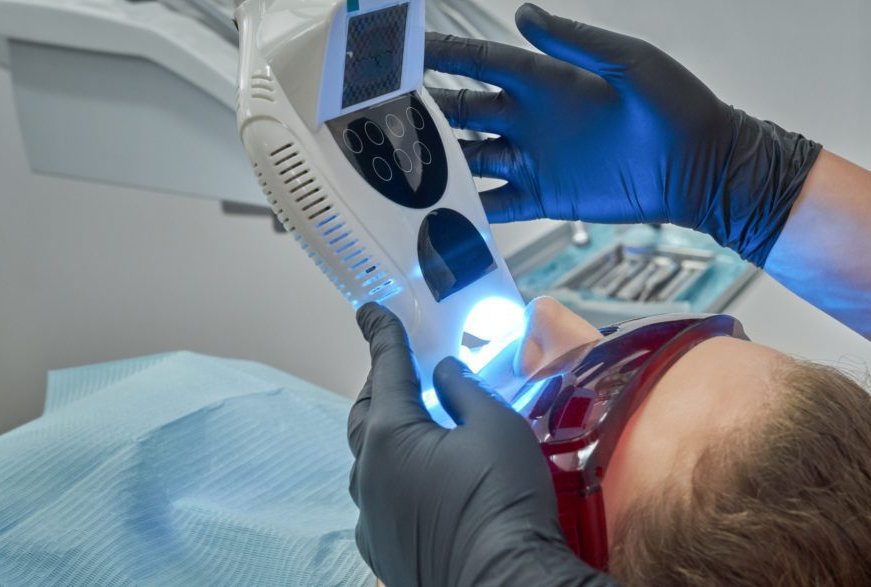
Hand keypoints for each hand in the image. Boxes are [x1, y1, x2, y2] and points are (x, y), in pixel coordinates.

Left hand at [348, 303, 614, 586]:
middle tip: (398, 368)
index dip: (382, 335)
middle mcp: (367, 475)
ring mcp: (371, 518)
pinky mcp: (383, 551)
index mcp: (390, 436)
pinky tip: (418, 481)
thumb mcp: (495, 426)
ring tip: (416, 424)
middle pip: (365, 415)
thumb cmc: (502, 498)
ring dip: (385, 435)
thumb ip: (464, 391)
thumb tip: (444, 372)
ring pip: (367, 461)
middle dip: (379, 386)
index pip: (386, 369)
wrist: (505, 582)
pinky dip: (392, 478)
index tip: (369, 310)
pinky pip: (378, 501)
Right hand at [425, 3, 820, 265]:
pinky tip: (439, 213)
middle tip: (379, 113)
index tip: (401, 49)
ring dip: (435, 161)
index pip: (480, 62)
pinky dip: (470, 210)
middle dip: (422, 110)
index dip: (440, 54)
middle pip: (462, 110)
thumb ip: (576, 41)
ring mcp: (535, 158)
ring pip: (470, 157)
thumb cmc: (678, 106)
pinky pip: (498, 203)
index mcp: (546, 79)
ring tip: (394, 166)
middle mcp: (532, 117)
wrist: (703, 167)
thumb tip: (524, 12)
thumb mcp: (631, 61)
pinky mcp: (547, 197)